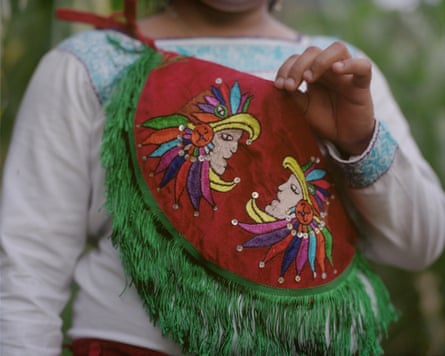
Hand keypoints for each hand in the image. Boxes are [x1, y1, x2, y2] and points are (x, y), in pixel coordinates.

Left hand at [274, 41, 375, 155]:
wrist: (344, 137)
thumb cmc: (324, 119)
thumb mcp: (303, 108)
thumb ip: (293, 95)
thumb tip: (280, 84)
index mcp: (313, 72)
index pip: (298, 58)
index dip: (286, 68)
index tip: (278, 86)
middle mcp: (329, 68)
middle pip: (313, 51)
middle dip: (297, 66)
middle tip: (290, 86)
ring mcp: (347, 73)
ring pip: (337, 49)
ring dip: (319, 61)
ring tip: (308, 78)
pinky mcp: (362, 83)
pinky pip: (363, 66)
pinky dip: (350, 64)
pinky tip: (336, 69)